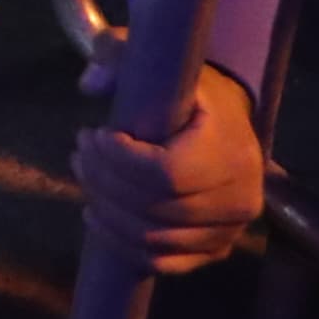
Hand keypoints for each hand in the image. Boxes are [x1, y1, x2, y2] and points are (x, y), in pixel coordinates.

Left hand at [72, 64, 263, 274]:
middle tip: (79, 155)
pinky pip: (160, 263)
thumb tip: (88, 83)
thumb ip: (122, 56)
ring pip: (151, 238)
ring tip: (84, 177)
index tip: (93, 135)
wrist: (230, 127)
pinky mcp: (215, 251)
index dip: (119, 161)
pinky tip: (96, 214)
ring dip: (105, 210)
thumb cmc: (192, 94)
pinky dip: (120, 243)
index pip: (166, 173)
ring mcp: (230, 232)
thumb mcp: (164, 63)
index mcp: (232, 151)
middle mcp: (240, 199)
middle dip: (103, 181)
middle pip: (154, 207)